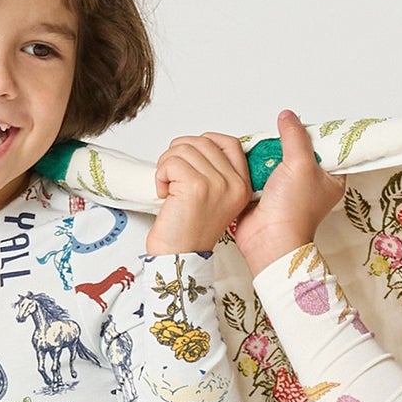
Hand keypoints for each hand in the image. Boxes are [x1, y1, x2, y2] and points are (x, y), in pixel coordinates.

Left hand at [147, 131, 254, 255]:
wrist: (179, 259)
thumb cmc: (188, 235)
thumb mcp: (214, 201)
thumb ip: (215, 174)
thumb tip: (196, 149)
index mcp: (241, 185)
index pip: (229, 143)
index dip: (204, 141)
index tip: (187, 156)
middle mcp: (233, 183)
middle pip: (202, 142)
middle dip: (178, 154)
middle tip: (170, 177)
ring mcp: (216, 184)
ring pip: (184, 149)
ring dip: (166, 166)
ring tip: (167, 187)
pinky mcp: (195, 187)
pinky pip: (171, 163)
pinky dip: (160, 175)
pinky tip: (163, 193)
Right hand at [229, 108, 346, 276]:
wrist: (267, 239)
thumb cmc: (292, 212)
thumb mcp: (301, 163)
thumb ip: (295, 136)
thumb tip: (288, 116)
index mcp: (330, 176)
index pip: (326, 145)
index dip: (314, 133)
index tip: (301, 124)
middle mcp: (309, 182)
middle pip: (298, 150)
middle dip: (285, 143)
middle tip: (278, 136)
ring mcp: (286, 189)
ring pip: (277, 161)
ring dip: (267, 155)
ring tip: (261, 151)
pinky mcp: (265, 195)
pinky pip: (260, 173)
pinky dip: (254, 168)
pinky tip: (249, 163)